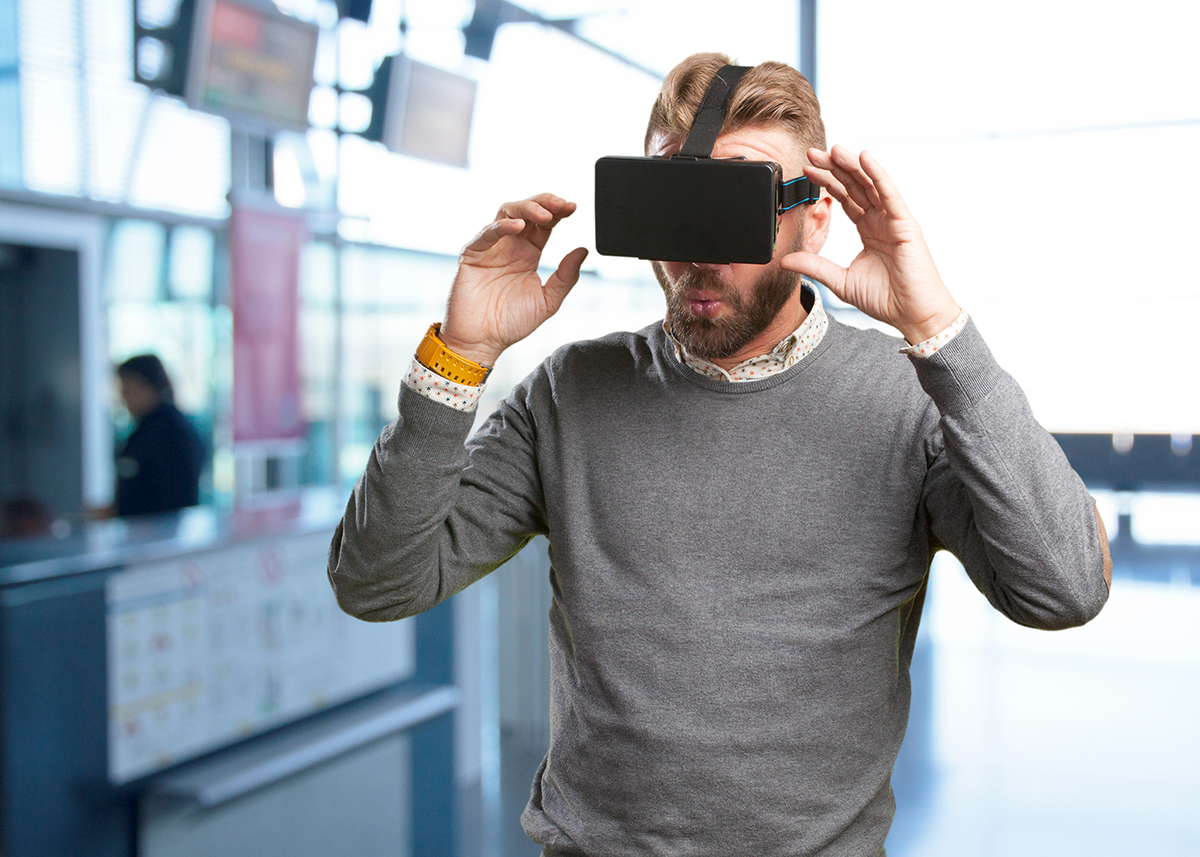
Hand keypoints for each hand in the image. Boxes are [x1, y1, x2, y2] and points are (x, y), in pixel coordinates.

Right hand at [439, 194, 587, 365]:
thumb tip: (583, 250)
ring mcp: (491, 247)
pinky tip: (518, 227)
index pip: (545, 224)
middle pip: (527, 211)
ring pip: (507, 213)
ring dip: (527, 208)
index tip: (573, 207)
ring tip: (544, 215)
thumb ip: (566, 277)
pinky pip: (487, 233)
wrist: (482, 342)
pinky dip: (502, 226)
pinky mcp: (472, 254)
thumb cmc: (510, 324)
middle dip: (545, 203)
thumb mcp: (547, 301)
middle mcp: (510, 246)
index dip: (558, 212)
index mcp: (528, 254)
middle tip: (561, 204)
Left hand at [780, 146, 959, 344]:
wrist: (913, 316)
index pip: (845, 198)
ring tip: (832, 149)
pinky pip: (890, 194)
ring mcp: (894, 220)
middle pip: (855, 186)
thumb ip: (814, 266)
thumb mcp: (840, 280)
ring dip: (852, 165)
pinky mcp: (905, 224)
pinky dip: (877, 174)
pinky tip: (864, 157)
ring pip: (870, 184)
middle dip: (833, 168)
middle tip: (812, 153)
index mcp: (869, 229)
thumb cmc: (886, 299)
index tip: (805, 170)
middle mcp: (882, 220)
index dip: (826, 182)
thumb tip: (785, 259)